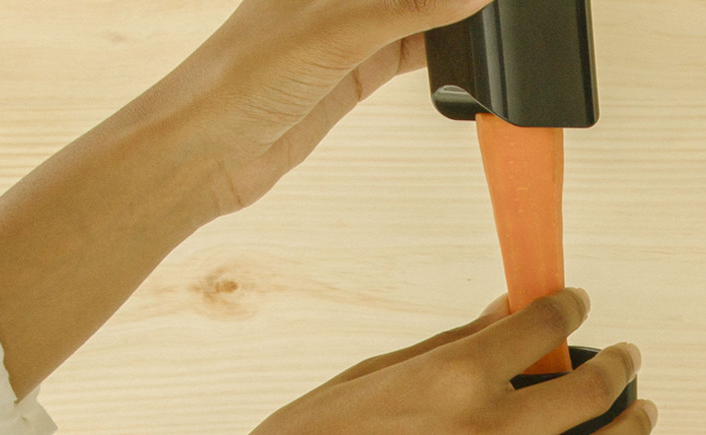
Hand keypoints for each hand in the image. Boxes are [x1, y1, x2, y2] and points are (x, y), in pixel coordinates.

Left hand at [167, 0, 495, 215]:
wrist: (210, 149)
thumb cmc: (243, 78)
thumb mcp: (336, 34)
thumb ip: (407, 11)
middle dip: (446, 1)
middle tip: (495, 10)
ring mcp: (343, 34)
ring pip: (409, 15)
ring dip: (443, 20)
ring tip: (486, 25)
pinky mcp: (350, 74)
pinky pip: (406, 54)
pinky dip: (435, 54)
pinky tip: (462, 57)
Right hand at [182, 288, 656, 434]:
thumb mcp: (375, 375)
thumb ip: (452, 346)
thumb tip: (505, 317)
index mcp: (451, 379)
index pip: (539, 328)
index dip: (568, 308)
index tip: (575, 304)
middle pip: (587, 393)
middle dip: (617, 368)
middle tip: (627, 361)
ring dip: (630, 429)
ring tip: (639, 416)